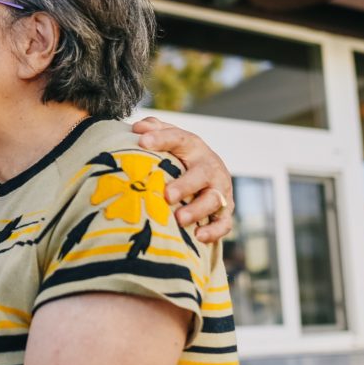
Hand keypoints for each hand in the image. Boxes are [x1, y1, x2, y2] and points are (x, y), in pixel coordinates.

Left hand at [131, 116, 233, 243]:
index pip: (179, 138)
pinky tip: (198, 237)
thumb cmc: (180, 155)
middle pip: (201, 174)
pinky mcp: (226, 211)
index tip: (142, 142)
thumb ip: (154, 128)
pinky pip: (224, 223)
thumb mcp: (170, 138)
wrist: (211, 172)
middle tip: (167, 195)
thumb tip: (137, 127)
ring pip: (214, 200)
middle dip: (185, 185)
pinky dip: (213, 231)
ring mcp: (220, 189)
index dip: (161, 139)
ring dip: (197, 210)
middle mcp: (210, 167)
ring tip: (179, 219)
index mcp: (194, 147)